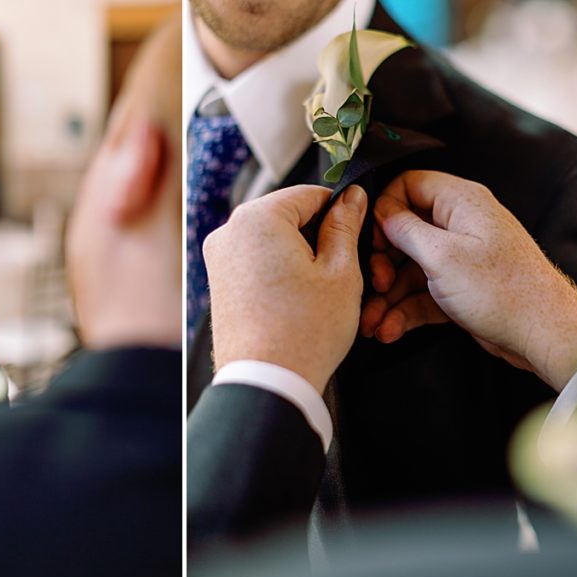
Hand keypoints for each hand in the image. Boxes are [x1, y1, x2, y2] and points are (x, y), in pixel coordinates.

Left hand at [204, 185, 367, 393]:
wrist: (266, 383)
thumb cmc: (304, 332)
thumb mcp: (341, 272)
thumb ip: (346, 226)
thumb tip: (351, 198)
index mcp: (257, 217)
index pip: (311, 193)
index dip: (341, 211)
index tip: (358, 232)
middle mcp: (229, 231)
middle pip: (289, 215)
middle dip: (318, 236)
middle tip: (344, 268)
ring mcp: (219, 257)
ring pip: (273, 239)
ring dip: (300, 255)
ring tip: (321, 289)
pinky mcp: (218, 281)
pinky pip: (256, 260)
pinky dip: (280, 271)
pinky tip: (299, 299)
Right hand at [369, 170, 576, 389]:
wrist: (543, 334)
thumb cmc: (502, 290)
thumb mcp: (441, 255)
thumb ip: (404, 229)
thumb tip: (381, 213)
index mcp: (459, 201)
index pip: (408, 185)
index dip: (384, 210)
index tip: (375, 240)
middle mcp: (459, 224)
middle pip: (403, 231)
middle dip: (382, 262)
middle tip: (375, 284)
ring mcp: (459, 257)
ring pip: (409, 269)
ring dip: (387, 296)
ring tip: (371, 322)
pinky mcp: (459, 287)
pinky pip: (422, 292)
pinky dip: (404, 310)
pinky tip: (389, 329)